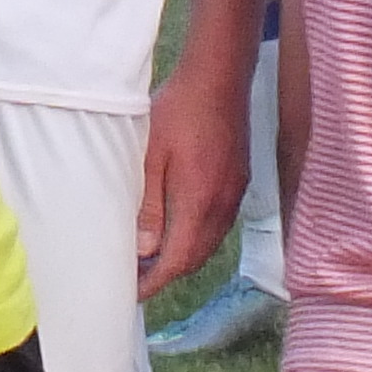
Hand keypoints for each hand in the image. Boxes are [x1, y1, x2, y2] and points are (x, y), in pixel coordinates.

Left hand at [137, 42, 250, 293]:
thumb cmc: (178, 111)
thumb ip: (149, 207)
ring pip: (209, 244)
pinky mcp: (239, 181)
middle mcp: (222, 206)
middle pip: (195, 259)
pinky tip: (179, 227)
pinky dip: (198, 237)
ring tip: (153, 257)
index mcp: (198, 203)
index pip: (176, 261)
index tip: (132, 293)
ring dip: (183, 257)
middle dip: (167, 275)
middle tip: (136, 278)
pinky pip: (219, 224)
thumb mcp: (151, 157)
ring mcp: (234, 194)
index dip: (153, 283)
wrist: (219, 78)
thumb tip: (145, 251)